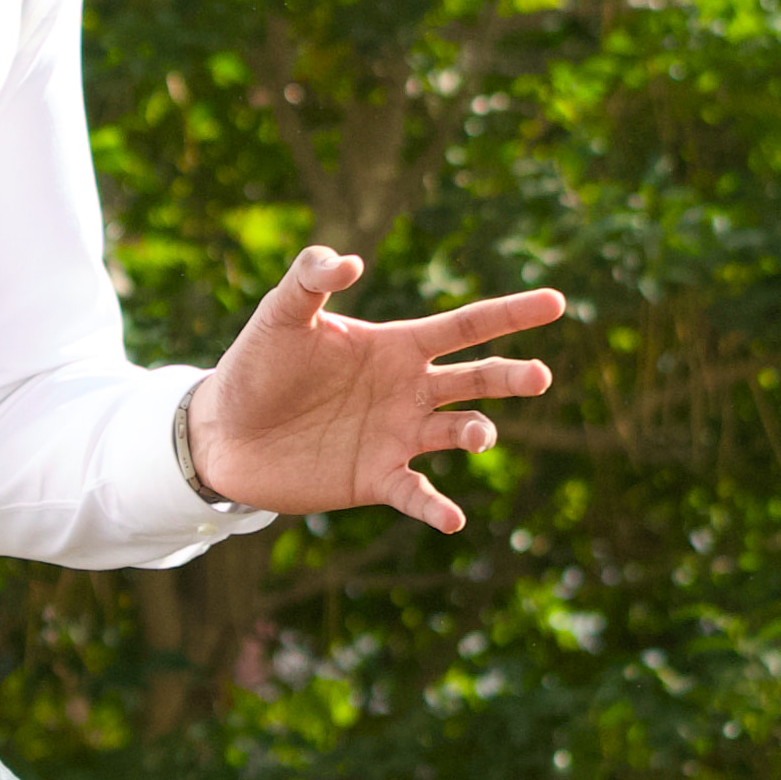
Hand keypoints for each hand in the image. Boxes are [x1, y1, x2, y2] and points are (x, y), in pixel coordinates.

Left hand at [183, 245, 566, 534]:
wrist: (222, 432)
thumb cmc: (255, 366)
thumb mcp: (281, 312)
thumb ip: (310, 278)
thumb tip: (351, 262)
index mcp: (397, 346)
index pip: (466, 327)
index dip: (511, 313)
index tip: (557, 303)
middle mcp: (408, 391)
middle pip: (475, 380)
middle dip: (510, 378)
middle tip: (539, 376)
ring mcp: (396, 436)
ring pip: (456, 431)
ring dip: (476, 433)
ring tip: (478, 436)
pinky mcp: (375, 478)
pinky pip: (416, 493)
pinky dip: (435, 506)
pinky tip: (451, 518)